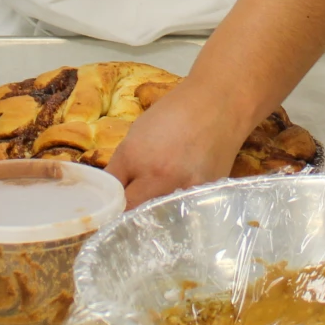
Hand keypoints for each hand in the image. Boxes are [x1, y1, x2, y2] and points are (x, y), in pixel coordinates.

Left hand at [107, 80, 244, 208]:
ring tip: (153, 211)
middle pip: (132, 213)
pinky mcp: (204, 195)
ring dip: (152, 218)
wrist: (216, 104)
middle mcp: (156, 176)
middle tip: (129, 215)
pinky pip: (183, 216)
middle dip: (127, 215)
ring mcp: (182, 188)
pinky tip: (176, 207)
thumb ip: (124, 167)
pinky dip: (176, 215)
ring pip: (157, 219)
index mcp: (133, 156)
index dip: (108, 205)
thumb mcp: (137, 134)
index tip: (110, 211)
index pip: (111, 197)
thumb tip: (113, 194)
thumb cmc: (173, 113)